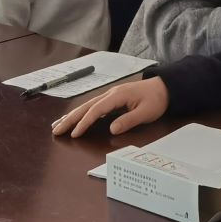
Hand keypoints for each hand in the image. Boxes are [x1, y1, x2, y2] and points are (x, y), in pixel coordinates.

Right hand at [50, 79, 167, 138]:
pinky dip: (81, 112)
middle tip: (55, 130)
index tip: (74, 134)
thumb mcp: (146, 112)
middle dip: (70, 118)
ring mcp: (110, 95)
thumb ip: (129, 120)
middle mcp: (110, 93)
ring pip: (86, 105)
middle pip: (86, 106)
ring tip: (57, 125)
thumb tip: (111, 129)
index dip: (84, 122)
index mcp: (118, 95)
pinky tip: (74, 118)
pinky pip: (92, 106)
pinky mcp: (112, 98)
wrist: (165, 87)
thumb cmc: (156, 100)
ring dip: (71, 115)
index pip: (96, 110)